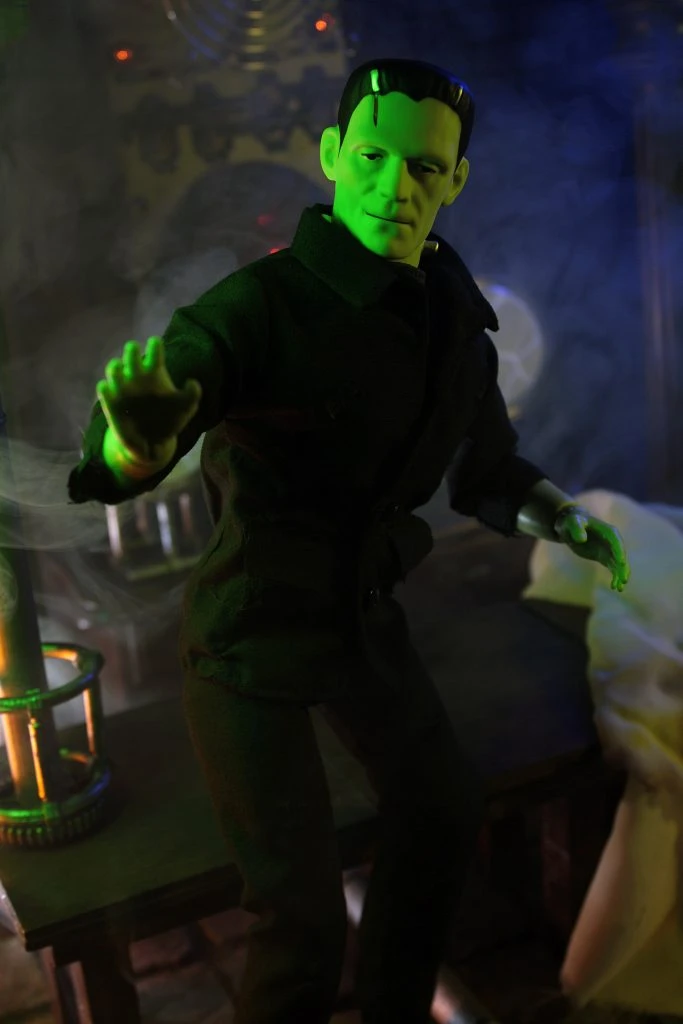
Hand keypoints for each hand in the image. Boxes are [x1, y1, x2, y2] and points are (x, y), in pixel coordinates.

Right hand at [96, 337, 201, 463]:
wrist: (152, 443)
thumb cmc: (169, 420)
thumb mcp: (186, 408)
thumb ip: (193, 394)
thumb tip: (191, 381)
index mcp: (155, 373)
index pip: (154, 352)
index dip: (154, 345)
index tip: (155, 345)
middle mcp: (138, 377)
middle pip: (131, 354)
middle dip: (131, 351)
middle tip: (134, 352)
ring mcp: (123, 389)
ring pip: (113, 369)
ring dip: (115, 367)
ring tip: (119, 369)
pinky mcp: (112, 403)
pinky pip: (103, 390)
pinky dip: (104, 388)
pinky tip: (109, 391)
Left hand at [554, 506, 630, 591]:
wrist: (572, 526)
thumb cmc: (573, 521)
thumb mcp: (572, 523)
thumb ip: (577, 529)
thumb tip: (582, 539)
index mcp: (609, 531)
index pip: (616, 542)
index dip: (619, 552)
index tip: (621, 563)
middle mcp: (613, 542)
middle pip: (621, 555)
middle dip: (623, 568)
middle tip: (623, 580)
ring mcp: (610, 550)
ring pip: (619, 564)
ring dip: (620, 575)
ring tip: (619, 588)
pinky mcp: (605, 558)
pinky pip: (613, 568)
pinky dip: (615, 577)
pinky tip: (614, 587)